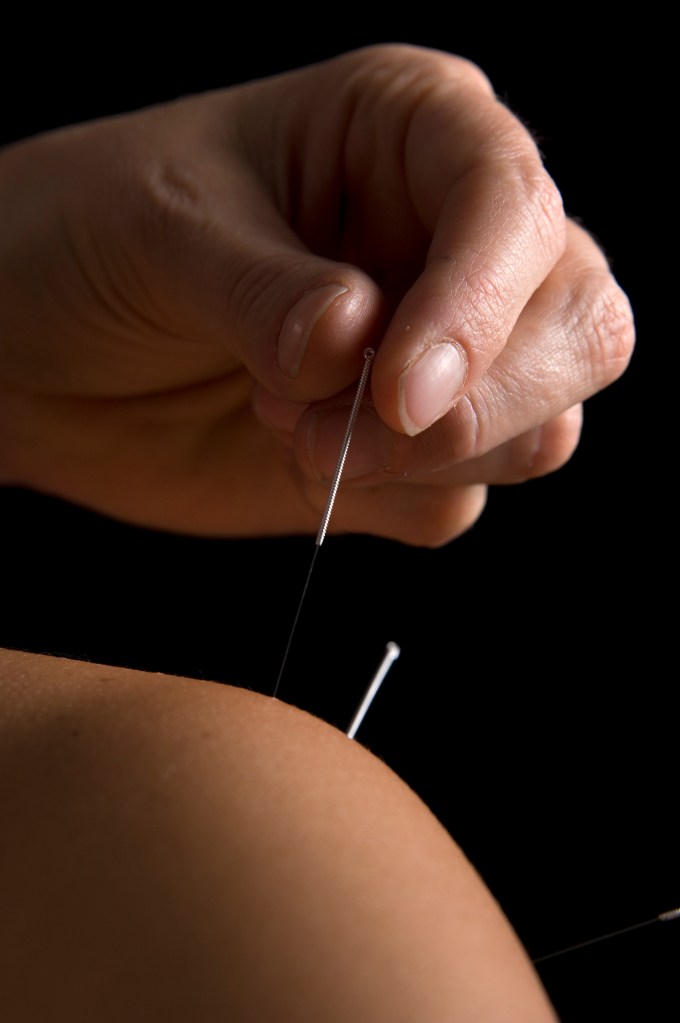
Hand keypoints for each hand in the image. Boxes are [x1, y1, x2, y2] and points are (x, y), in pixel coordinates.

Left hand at [0, 44, 633, 544]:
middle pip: (578, 325)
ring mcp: (440, 356)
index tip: (396, 390)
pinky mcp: (410, 452)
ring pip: (542, 426)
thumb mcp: (159, 229)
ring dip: (431, 461)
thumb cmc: (89, 236)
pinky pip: (463, 500)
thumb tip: (357, 340)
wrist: (38, 350)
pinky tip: (297, 460)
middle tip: (347, 431)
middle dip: (481, 403)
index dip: (478, 303)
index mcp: (411, 133)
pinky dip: (395, 503)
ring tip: (290, 432)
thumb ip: (264, 290)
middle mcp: (448, 243)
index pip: (514, 206)